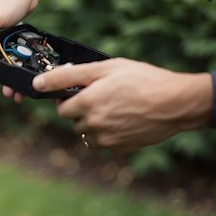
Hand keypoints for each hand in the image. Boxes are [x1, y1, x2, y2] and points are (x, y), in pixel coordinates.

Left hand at [32, 58, 212, 152]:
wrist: (177, 103)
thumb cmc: (143, 80)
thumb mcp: (105, 68)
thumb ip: (69, 75)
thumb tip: (39, 82)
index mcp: (86, 103)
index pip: (61, 107)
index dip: (70, 98)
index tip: (82, 91)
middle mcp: (93, 124)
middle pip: (73, 121)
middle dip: (82, 110)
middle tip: (102, 97)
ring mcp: (106, 139)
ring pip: (87, 133)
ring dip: (94, 123)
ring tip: (115, 108)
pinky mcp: (120, 148)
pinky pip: (104, 142)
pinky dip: (109, 133)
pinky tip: (124, 119)